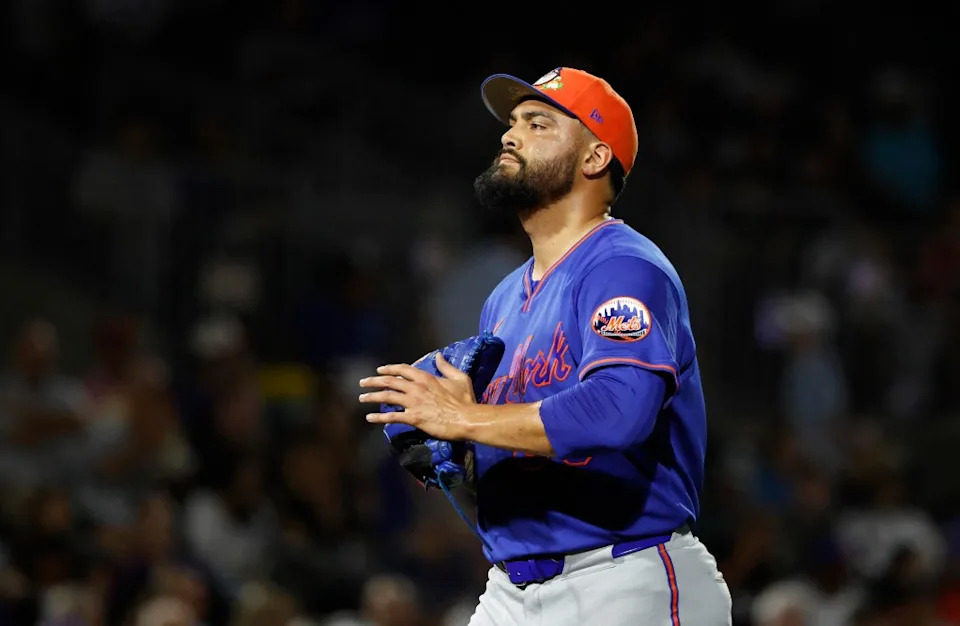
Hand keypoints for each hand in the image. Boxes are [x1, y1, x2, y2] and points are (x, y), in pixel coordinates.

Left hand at [359, 352, 475, 440]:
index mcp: (425, 378)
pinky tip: (369, 417)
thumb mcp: (459, 378)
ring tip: (362, 398)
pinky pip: (392, 416)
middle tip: (362, 382)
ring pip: (387, 396)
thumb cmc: (464, 400)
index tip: (379, 370)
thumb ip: (447, 367)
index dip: (389, 369)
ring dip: (372, 396)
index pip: (402, 369)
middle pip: (390, 381)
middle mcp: (416, 388)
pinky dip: (379, 417)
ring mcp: (413, 403)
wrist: (466, 419)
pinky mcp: (413, 418)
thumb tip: (438, 356)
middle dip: (373, 381)